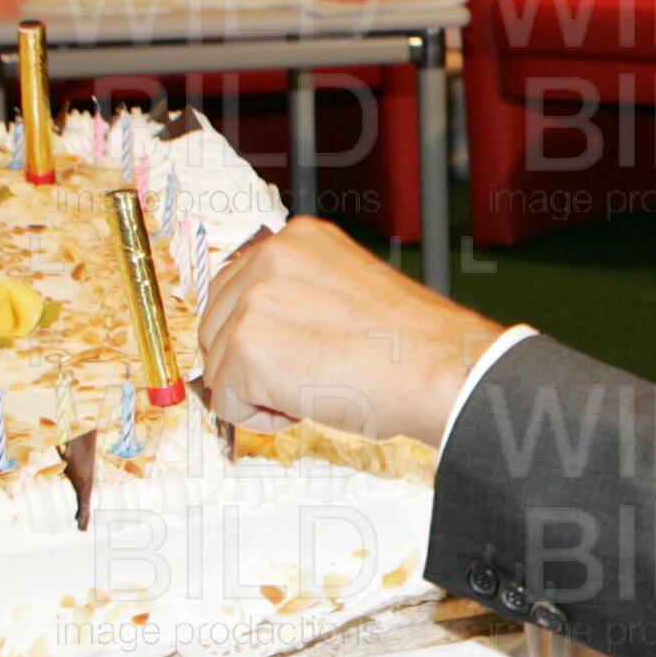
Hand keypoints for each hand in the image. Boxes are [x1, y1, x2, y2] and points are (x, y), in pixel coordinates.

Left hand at [198, 218, 506, 447]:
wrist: (441, 369)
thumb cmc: (415, 344)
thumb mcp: (352, 290)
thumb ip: (303, 295)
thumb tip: (271, 331)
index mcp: (299, 239)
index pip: (236, 288)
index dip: (260, 332)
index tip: (290, 351)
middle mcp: (270, 259)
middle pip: (214, 327)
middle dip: (250, 363)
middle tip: (309, 374)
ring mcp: (254, 302)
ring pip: (218, 367)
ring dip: (258, 392)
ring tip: (316, 385)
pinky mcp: (247, 348)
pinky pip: (227, 404)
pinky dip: (262, 418)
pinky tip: (309, 403)